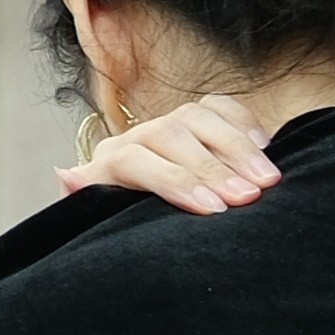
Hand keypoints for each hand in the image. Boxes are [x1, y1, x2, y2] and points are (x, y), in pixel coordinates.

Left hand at [63, 88, 281, 213]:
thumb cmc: (127, 227)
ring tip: (267, 180)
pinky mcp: (199, 119)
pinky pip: (221, 106)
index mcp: (108, 166)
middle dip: (212, 168)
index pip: (133, 160)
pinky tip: (268, 148)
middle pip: (171, 136)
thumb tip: (67, 176)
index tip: (213, 210)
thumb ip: (87, 205)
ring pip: (198, 117)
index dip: (174, 181)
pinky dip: (245, 123)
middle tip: (248, 197)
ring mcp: (169, 124)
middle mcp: (137, 138)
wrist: (140, 210)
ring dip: (236, 148)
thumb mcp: (105, 224)